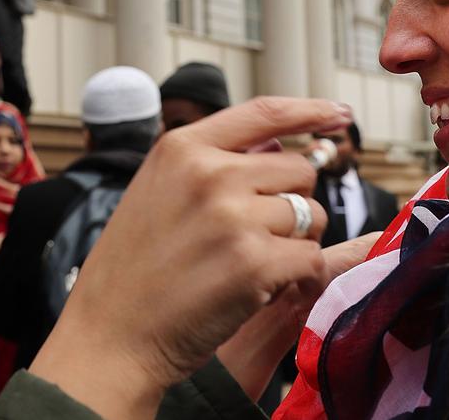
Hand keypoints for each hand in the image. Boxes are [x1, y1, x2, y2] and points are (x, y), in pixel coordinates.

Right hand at [29, 97, 352, 418]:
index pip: (264, 113)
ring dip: (294, 244)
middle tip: (257, 237)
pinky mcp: (255, 264)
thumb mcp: (156, 191)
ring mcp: (234, 217)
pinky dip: (297, 279)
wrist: (110, 336)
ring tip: (247, 266)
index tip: (338, 114)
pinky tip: (259, 291)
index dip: (310, 111)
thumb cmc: (132, 271)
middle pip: (300, 169)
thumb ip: (210, 162)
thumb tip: (279, 145)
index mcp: (182, 148)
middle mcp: (210, 173)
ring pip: (311, 216)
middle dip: (293, 202)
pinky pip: (311, 259)